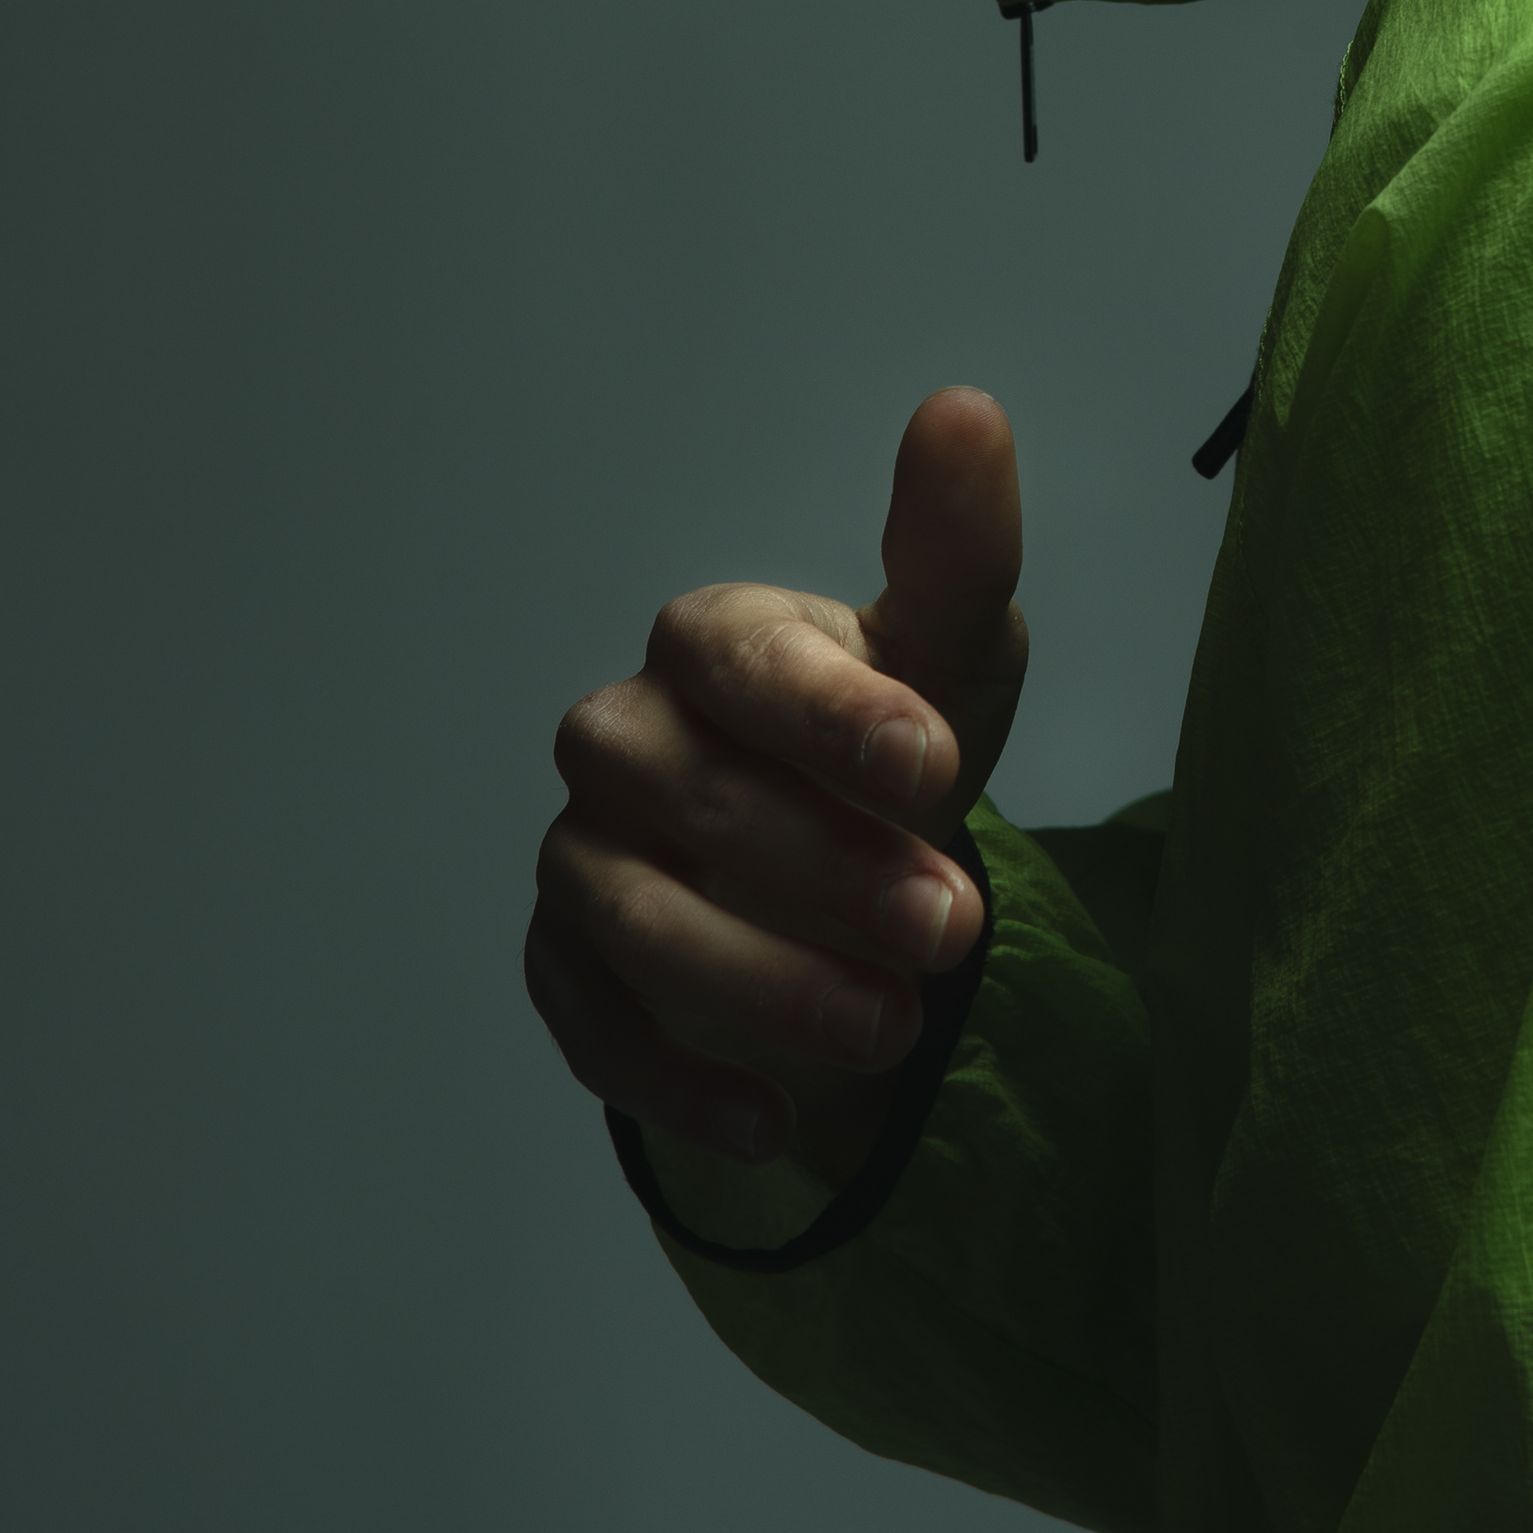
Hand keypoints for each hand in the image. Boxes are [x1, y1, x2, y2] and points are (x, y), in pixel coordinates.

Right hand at [527, 386, 1029, 1180]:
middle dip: (825, 866)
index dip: (831, 714)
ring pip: (630, 913)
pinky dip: (673, 1078)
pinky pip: (589, 1023)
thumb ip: (954, 548)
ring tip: (893, 1030)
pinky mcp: (568, 968)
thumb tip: (965, 408)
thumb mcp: (954, 654)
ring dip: (759, 979)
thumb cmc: (897, 749)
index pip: (743, 662)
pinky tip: (775, 1124)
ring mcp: (585, 855)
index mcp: (713, 645)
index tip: (935, 766)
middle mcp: (627, 738)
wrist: (853, 883)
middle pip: (692, 795)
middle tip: (955, 928)